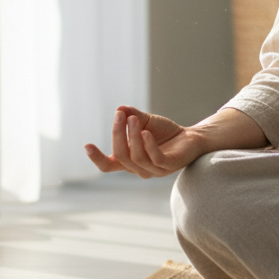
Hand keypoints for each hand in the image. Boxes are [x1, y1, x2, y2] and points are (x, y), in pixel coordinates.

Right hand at [85, 105, 202, 178]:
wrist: (191, 137)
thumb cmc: (166, 132)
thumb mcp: (146, 121)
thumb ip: (133, 116)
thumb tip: (120, 108)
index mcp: (129, 161)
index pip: (108, 165)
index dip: (97, 158)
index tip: (87, 145)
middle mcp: (139, 169)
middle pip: (121, 156)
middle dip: (117, 134)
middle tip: (119, 116)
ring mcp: (154, 170)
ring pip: (136, 157)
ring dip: (132, 136)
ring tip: (134, 118)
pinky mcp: (168, 166)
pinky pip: (155, 159)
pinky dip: (148, 145)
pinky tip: (146, 131)